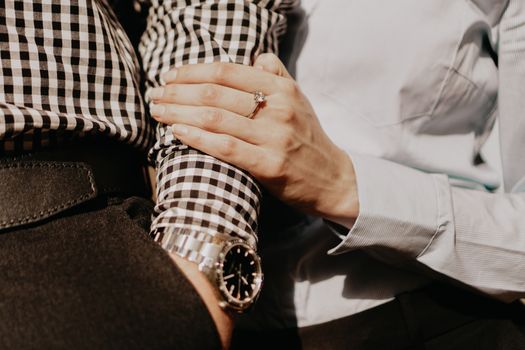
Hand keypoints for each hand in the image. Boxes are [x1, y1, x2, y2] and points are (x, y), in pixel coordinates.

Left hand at [149, 54, 358, 224]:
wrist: (332, 178)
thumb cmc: (308, 138)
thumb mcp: (298, 99)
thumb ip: (276, 75)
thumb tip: (254, 57)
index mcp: (282, 88)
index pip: (227, 71)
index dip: (193, 71)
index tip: (170, 76)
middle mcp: (278, 108)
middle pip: (215, 93)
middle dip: (178, 92)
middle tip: (155, 95)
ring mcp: (274, 137)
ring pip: (215, 118)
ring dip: (178, 112)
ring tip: (157, 111)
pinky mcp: (269, 165)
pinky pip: (225, 147)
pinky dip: (197, 137)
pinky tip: (176, 132)